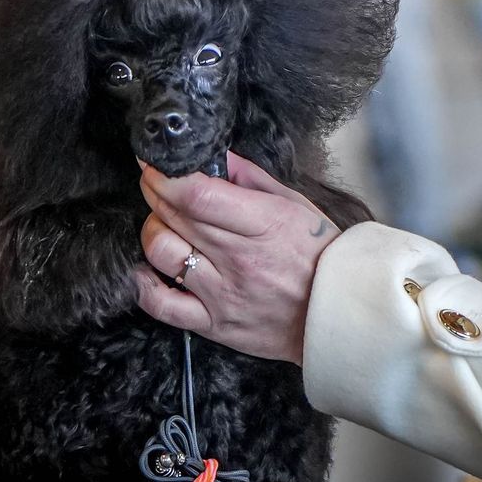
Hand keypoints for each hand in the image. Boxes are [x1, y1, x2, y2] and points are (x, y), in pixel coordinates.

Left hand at [136, 152, 340, 364]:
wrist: (337, 313)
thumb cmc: (321, 255)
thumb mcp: (296, 205)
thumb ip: (252, 178)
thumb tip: (216, 156)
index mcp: (265, 223)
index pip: (198, 194)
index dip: (166, 174)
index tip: (154, 162)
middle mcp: (240, 259)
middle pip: (175, 216)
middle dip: (156, 191)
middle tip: (157, 182)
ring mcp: (224, 294)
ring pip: (161, 252)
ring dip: (153, 229)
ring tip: (163, 223)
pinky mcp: (214, 324)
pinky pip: (161, 305)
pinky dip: (143, 283)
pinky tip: (149, 268)